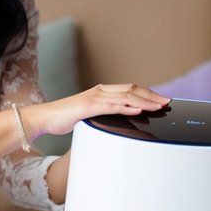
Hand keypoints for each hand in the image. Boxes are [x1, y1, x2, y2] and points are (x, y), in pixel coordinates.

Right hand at [35, 84, 169, 137]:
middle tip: (167, 102)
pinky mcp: (88, 108)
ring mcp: (94, 98)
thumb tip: (118, 120)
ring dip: (144, 101)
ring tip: (158, 106)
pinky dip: (126, 108)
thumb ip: (103, 114)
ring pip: (125, 97)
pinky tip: (138, 111)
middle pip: (132, 90)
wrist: (43, 118)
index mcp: (101, 92)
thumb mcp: (89, 115)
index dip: (147, 93)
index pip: (130, 89)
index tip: (161, 100)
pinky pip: (111, 107)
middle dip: (151, 96)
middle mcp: (100, 92)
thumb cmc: (63, 117)